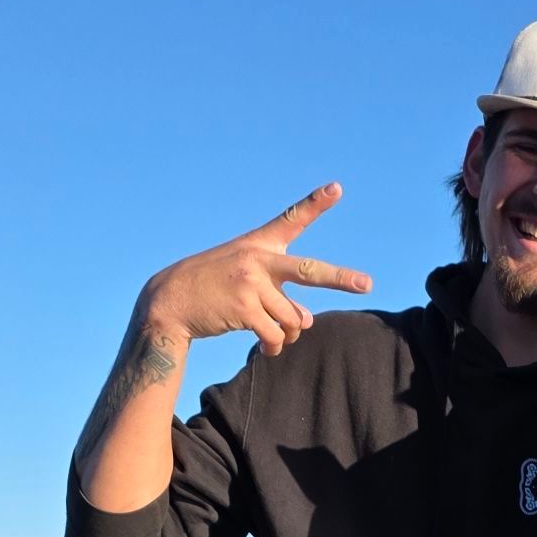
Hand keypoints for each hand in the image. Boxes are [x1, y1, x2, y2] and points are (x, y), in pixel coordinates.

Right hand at [140, 184, 372, 356]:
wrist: (168, 301)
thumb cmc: (211, 288)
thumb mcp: (243, 277)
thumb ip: (279, 294)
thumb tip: (308, 323)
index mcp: (258, 244)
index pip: (291, 219)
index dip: (315, 203)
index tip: (337, 188)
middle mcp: (258, 260)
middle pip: (311, 271)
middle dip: (342, 279)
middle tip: (367, 284)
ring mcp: (251, 283)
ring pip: (293, 319)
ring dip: (289, 334)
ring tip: (274, 336)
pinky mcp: (244, 309)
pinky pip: (277, 336)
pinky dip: (276, 347)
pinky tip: (267, 349)